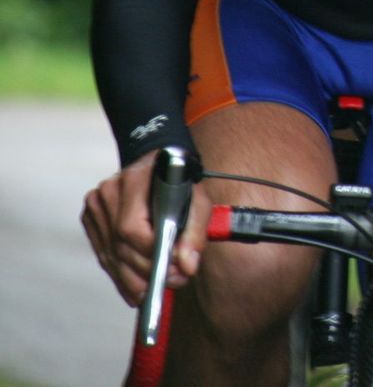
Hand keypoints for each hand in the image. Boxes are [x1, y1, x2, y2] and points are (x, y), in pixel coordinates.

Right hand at [80, 150, 211, 306]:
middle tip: (173, 282)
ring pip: (111, 255)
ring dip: (134, 279)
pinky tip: (136, 290)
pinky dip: (121, 275)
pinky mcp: (91, 220)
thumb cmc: (180, 182)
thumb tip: (187, 266)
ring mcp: (95, 206)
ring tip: (157, 290)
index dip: (151, 254)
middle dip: (148, 270)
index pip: (132, 228)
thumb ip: (195, 232)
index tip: (175, 269)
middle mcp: (108, 192)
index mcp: (134, 180)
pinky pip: (104, 255)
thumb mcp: (198, 200)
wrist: (159, 163)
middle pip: (120, 245)